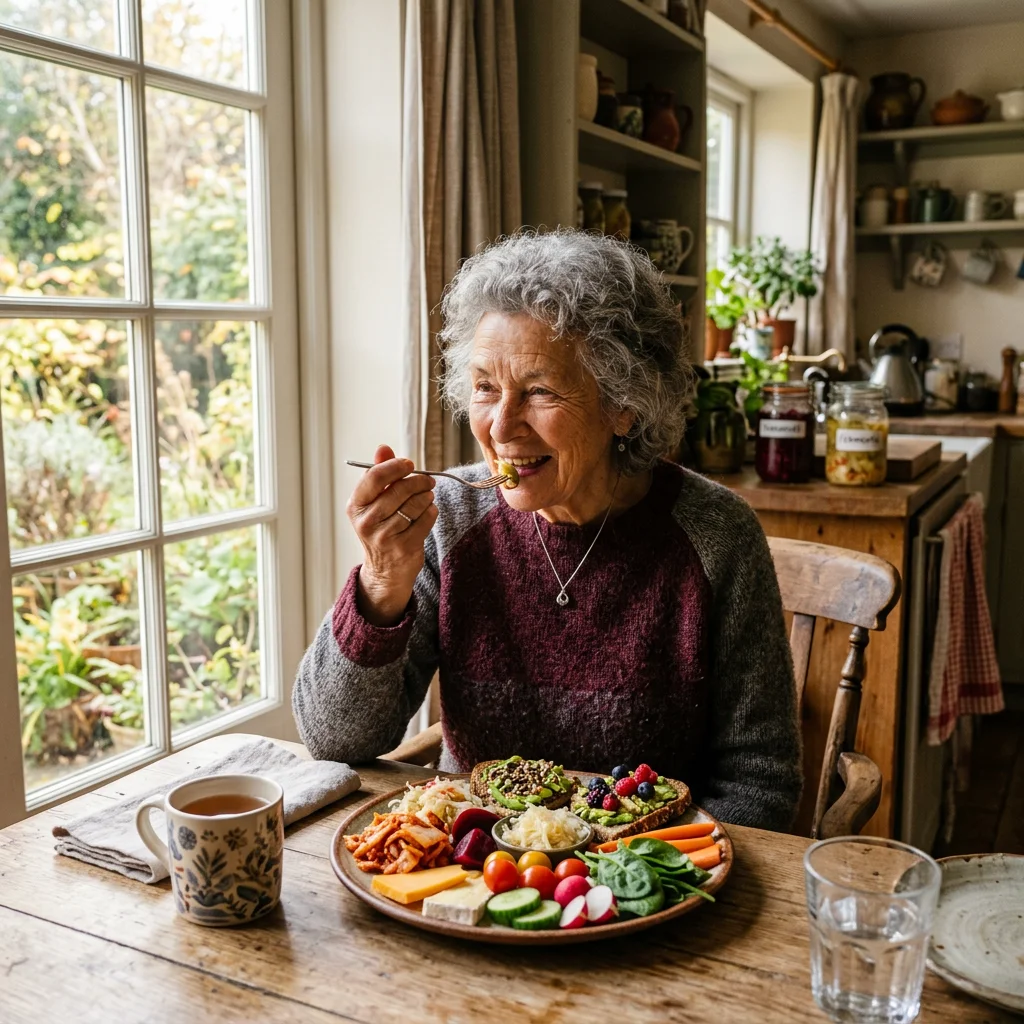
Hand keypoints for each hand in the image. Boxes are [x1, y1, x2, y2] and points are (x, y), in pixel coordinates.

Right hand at [346, 444, 437, 624]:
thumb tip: (383, 448)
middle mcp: (366, 522)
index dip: (396, 467)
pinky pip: (425, 520)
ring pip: (415, 504)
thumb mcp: (374, 502)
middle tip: (428, 480)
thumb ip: (379, 474)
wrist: (385, 570)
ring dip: (427, 497)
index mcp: (355, 506)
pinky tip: (428, 512)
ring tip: (427, 497)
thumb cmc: (381, 528)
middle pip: (399, 490)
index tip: (409, 464)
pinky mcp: (403, 547)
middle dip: (419, 481)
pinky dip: (431, 512)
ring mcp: (384, 537)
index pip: (375, 477)